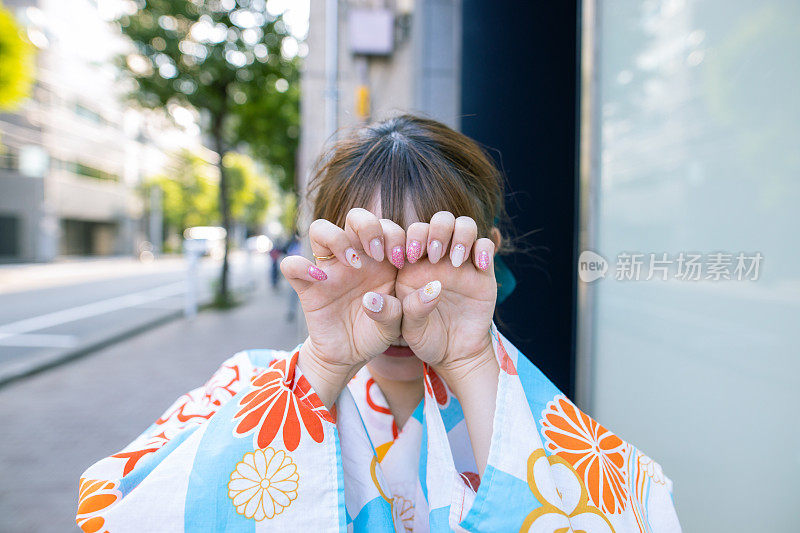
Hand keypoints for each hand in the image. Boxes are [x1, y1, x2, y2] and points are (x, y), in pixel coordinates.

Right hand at [281, 208, 405, 406]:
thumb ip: (409, 308)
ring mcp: (328, 269)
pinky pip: (291, 266)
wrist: (350, 355)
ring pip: (320, 229)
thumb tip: (383, 296)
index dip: (397, 235)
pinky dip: (301, 266)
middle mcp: (354, 257)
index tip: (404, 260)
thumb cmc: (378, 332)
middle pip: (355, 217)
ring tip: (353, 263)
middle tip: (379, 254)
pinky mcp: (306, 286)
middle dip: (369, 226)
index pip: (387, 226)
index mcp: (381, 259)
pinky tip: (320, 279)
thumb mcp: (401, 323)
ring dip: (338, 238)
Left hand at [395, 211, 497, 382]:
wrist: (455, 353)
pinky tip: (479, 266)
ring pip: (464, 226)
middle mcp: (437, 257)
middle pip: (439, 221)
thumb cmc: (426, 338)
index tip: (408, 256)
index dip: (409, 236)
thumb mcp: (411, 329)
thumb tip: (430, 290)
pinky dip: (484, 249)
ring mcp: (462, 261)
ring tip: (457, 260)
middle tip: (435, 254)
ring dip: (460, 235)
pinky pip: (486, 246)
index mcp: (412, 264)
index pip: (410, 233)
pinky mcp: (483, 271)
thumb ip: (411, 310)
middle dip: (436, 230)